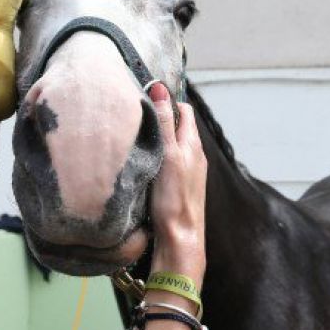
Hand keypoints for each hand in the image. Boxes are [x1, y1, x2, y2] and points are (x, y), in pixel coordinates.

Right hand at [147, 82, 207, 280]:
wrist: (179, 240)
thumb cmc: (174, 199)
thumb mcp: (168, 154)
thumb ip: (163, 122)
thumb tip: (159, 89)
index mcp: (193, 144)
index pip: (183, 110)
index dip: (166, 101)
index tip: (144, 101)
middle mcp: (193, 156)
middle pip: (176, 127)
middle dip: (158, 119)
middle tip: (135, 119)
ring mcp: (187, 173)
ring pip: (171, 145)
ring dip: (156, 139)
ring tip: (135, 140)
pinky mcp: (177, 188)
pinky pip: (167, 162)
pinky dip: (155, 157)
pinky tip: (142, 165)